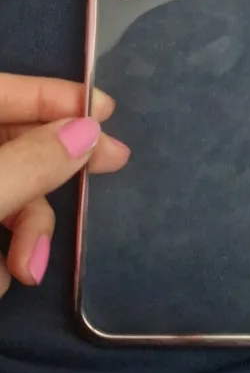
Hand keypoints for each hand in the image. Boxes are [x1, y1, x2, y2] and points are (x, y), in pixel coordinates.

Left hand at [0, 73, 129, 297]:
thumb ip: (28, 165)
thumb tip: (85, 131)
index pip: (3, 91)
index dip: (54, 95)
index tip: (107, 109)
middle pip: (16, 146)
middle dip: (52, 174)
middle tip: (116, 163)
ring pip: (10, 198)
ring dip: (28, 235)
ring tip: (25, 271)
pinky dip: (3, 260)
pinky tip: (0, 280)